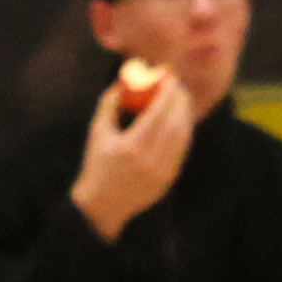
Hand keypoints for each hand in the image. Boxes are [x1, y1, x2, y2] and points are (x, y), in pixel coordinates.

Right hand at [72, 65, 198, 239]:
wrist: (103, 203)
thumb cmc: (97, 162)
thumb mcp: (98, 130)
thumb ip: (110, 102)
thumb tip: (124, 78)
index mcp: (131, 146)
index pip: (157, 114)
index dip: (167, 94)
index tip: (170, 79)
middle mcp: (150, 160)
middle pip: (174, 124)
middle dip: (179, 101)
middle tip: (178, 87)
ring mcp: (162, 172)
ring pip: (182, 137)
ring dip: (184, 115)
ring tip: (181, 100)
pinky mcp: (169, 179)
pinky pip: (181, 150)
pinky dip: (183, 132)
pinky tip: (180, 121)